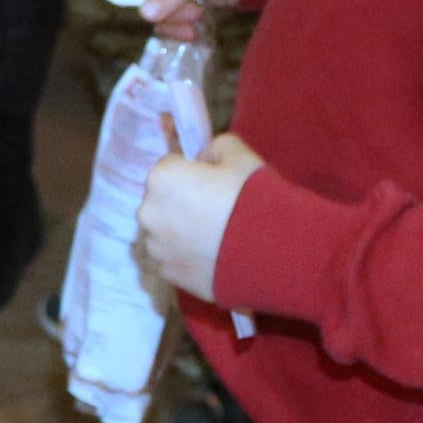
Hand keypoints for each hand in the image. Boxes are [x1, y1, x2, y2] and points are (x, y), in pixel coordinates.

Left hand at [137, 130, 262, 302]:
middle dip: (182, 202)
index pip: (169, 167)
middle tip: (217, 210)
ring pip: (166, 232)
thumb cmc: (253, 196)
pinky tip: (215, 255)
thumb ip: (213, 147)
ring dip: (182, 231)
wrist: (273, 252)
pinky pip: (175, 258)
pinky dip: (189, 256)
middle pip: (163, 201)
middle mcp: (149, 213)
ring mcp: (157, 248)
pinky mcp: (170, 274)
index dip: (192, 173)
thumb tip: (204, 159)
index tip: (214, 183)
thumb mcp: (238, 154)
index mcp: (161, 178)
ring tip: (218, 237)